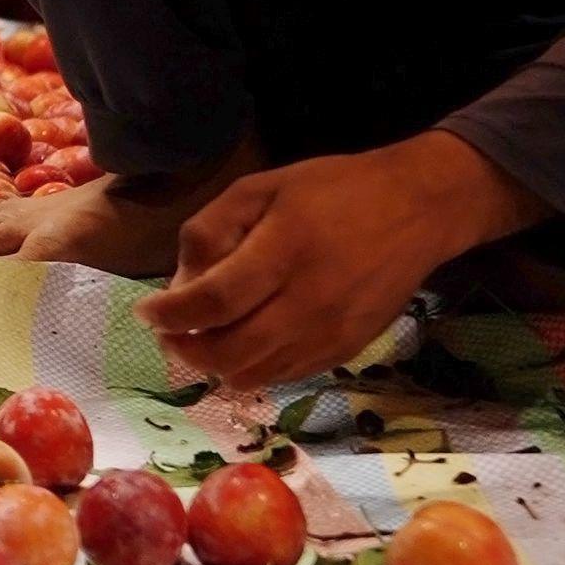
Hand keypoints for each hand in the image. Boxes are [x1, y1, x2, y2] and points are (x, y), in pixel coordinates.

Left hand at [137, 129, 547, 386]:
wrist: (418, 210)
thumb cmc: (332, 190)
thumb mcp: (261, 187)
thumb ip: (212, 231)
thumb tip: (178, 285)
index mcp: (285, 250)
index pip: (214, 302)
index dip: (170, 315)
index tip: (145, 311)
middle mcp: (310, 301)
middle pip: (230, 352)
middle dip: (185, 348)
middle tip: (168, 331)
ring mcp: (332, 333)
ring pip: (254, 375)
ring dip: (214, 365)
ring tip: (201, 338)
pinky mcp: (347, 350)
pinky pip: (284, 376)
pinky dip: (252, 368)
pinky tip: (242, 342)